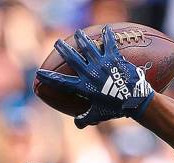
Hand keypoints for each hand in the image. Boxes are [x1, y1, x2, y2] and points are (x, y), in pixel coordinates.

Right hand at [37, 25, 154, 128]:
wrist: (134, 100)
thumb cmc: (115, 109)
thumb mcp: (98, 115)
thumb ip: (85, 119)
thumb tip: (77, 124)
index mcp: (84, 87)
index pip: (62, 83)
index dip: (49, 78)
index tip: (39, 72)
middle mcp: (90, 73)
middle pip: (73, 59)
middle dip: (63, 49)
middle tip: (57, 42)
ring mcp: (101, 64)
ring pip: (89, 48)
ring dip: (82, 39)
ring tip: (78, 33)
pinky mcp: (114, 58)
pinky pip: (109, 44)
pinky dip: (108, 36)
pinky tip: (107, 28)